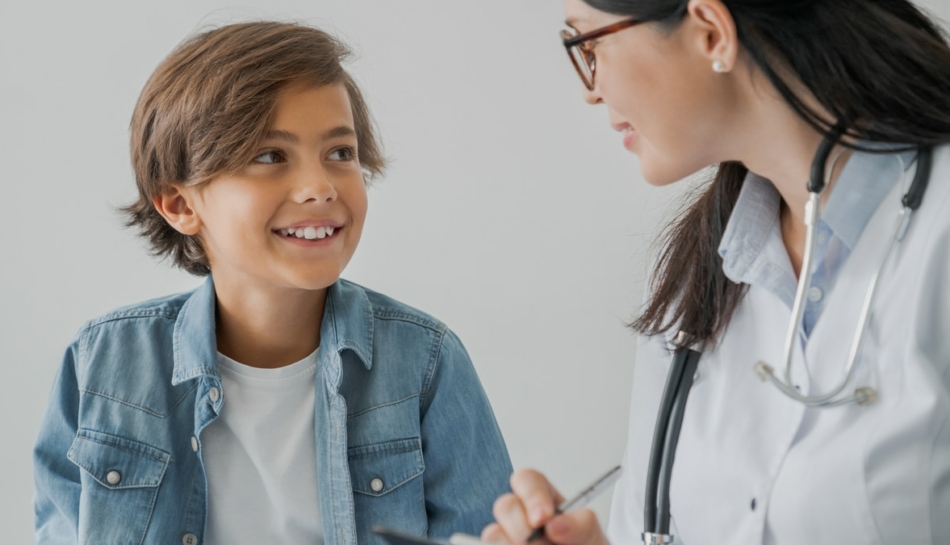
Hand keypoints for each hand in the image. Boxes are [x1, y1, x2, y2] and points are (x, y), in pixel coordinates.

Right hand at [481, 469, 609, 544]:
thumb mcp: (590, 533)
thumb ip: (581, 525)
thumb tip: (556, 524)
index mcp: (544, 499)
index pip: (528, 480)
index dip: (533, 496)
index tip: (544, 517)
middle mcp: (521, 515)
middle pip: (505, 505)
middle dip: (521, 526)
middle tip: (536, 542)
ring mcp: (508, 536)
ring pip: (493, 533)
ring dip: (512, 543)